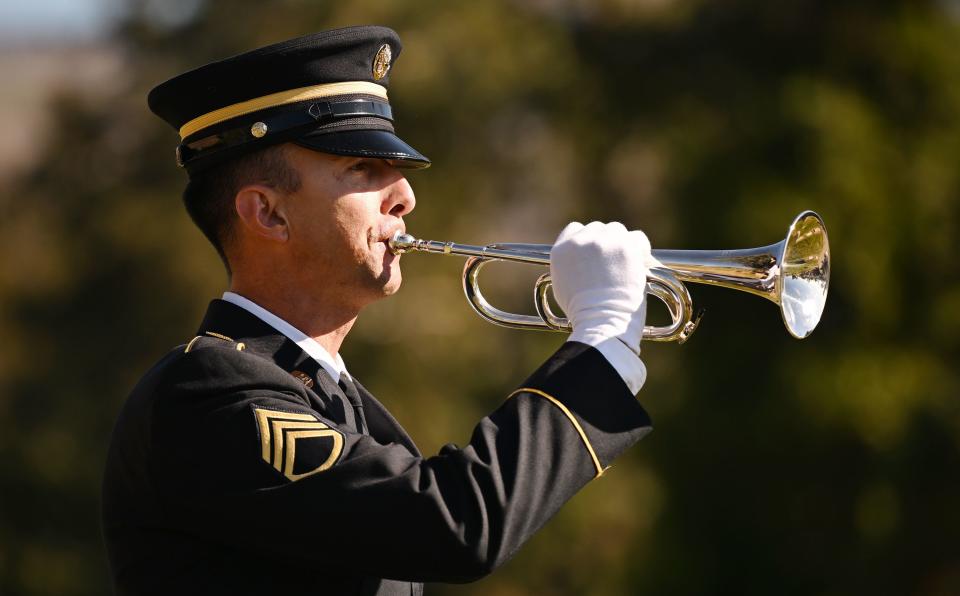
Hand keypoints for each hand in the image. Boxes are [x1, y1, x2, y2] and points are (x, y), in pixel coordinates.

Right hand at [550, 221, 651, 353]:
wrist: (601, 320)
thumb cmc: (584, 312)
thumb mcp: (564, 286)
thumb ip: (570, 264)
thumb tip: (583, 259)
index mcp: (561, 250)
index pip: (575, 229)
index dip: (588, 239)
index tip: (597, 251)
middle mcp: (579, 241)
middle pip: (598, 228)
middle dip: (606, 242)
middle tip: (615, 261)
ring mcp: (602, 242)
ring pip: (617, 230)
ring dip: (623, 244)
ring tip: (627, 264)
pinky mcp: (624, 246)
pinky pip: (637, 238)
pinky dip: (641, 249)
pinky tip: (638, 264)